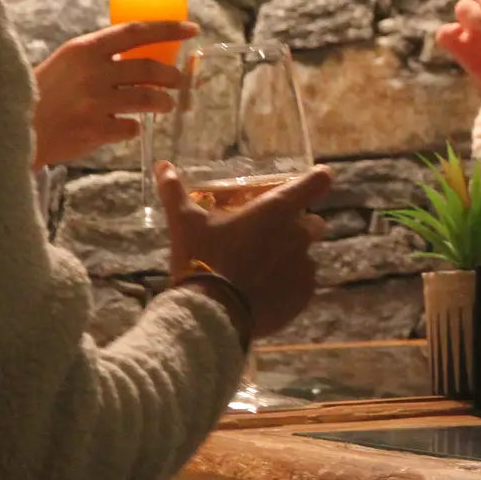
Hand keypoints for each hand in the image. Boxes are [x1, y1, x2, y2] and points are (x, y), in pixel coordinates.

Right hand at [30, 21, 196, 167]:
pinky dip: (134, 128)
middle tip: (181, 80)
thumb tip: (139, 53)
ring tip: (166, 104)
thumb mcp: (65, 62)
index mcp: (84, 49)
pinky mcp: (94, 131)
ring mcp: (94, 103)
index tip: (192, 29)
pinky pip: (130, 128)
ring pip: (147, 99)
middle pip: (148, 68)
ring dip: (163, 102)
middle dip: (172, 75)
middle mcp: (92, 72)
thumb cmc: (41, 93)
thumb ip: (97, 56)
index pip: (135, 31)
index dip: (168, 30)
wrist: (14, 127)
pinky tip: (129, 127)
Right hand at [157, 162, 332, 338]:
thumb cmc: (201, 260)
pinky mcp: (305, 294)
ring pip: (305, 254)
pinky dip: (287, 283)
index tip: (315, 179)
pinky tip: (263, 290)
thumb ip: (175, 191)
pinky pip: (302, 282)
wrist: (212, 314)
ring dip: (289, 257)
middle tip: (268, 236)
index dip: (317, 178)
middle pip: (313, 222)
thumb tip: (163, 166)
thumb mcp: (185, 223)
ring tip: (259, 269)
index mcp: (278, 210)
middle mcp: (299, 234)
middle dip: (297, 226)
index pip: (317, 182)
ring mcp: (305, 265)